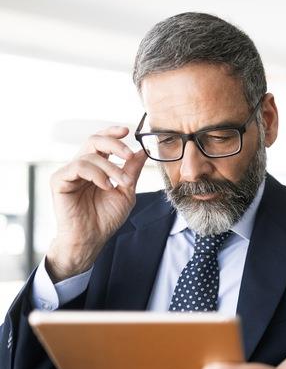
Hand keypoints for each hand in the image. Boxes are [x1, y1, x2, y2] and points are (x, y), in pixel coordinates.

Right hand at [46, 126, 146, 280]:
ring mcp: (69, 172)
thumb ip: (132, 171)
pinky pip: (78, 166)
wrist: (92, 238)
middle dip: (115, 144)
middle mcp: (81, 166)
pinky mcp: (59, 180)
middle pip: (94, 140)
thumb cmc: (106, 218)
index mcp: (96, 166)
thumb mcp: (126, 191)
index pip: (102, 142)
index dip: (112, 132)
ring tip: (121, 183)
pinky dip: (96, 174)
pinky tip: (106, 186)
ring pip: (90, 155)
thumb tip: (143, 151)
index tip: (128, 131)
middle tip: (128, 155)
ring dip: (111, 168)